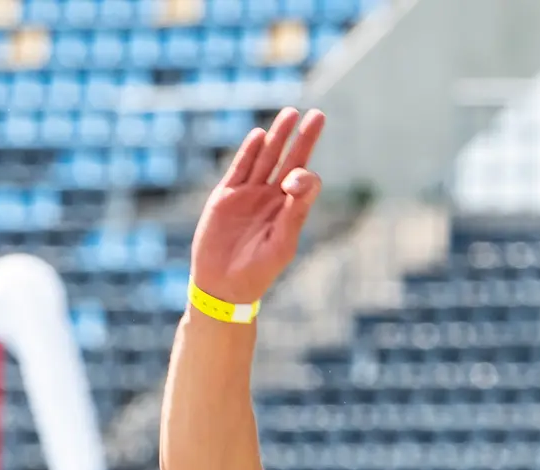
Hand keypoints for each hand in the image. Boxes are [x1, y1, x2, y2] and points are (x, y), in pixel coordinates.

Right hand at [188, 107, 324, 305]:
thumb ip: (295, 212)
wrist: (222, 286)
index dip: (302, 173)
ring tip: (290, 114)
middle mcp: (271, 198)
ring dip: (277, 137)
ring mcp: (248, 195)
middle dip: (302, 138)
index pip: (303, 179)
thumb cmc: (257, 271)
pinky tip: (259, 135)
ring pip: (265, 159)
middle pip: (289, 160)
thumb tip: (304, 178)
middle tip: (317, 115)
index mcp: (288, 210)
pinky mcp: (225, 196)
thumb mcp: (281, 243)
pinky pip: (240, 168)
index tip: (291, 182)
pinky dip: (248, 152)